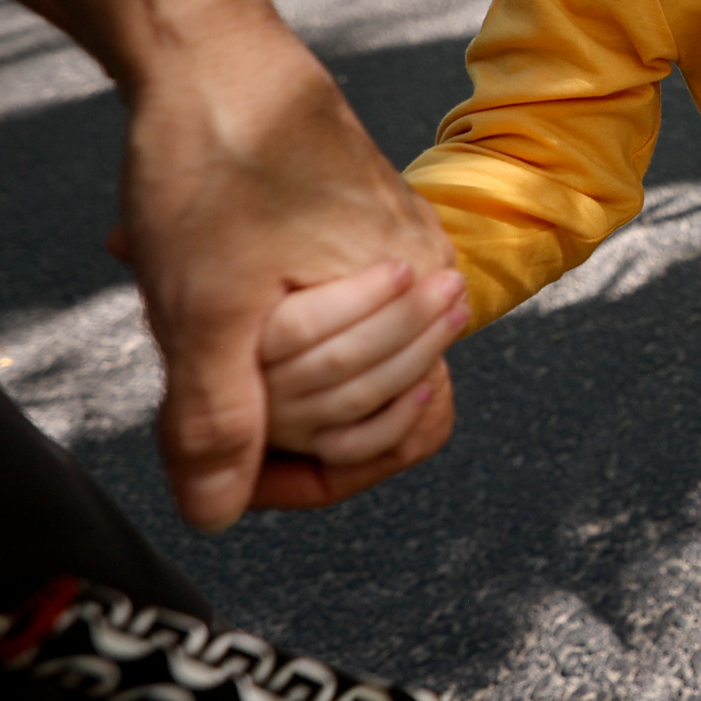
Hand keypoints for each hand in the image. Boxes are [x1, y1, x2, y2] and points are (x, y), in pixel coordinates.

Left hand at [114, 0, 461, 528]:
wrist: (211, 51)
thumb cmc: (220, 161)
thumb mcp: (203, 306)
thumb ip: (217, 418)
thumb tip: (218, 512)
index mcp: (418, 294)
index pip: (395, 436)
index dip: (307, 469)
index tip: (228, 462)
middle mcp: (425, 277)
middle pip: (363, 410)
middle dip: (273, 408)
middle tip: (198, 356)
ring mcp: (392, 254)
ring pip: (334, 367)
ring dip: (256, 364)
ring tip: (192, 317)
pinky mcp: (352, 235)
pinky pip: (318, 318)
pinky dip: (253, 327)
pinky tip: (193, 295)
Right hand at [263, 261, 467, 463]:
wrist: (283, 338)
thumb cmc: (299, 284)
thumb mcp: (292, 263)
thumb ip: (322, 257)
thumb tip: (389, 255)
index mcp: (244, 336)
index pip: (298, 325)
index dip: (358, 297)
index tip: (404, 267)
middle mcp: (259, 385)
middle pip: (340, 359)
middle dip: (407, 318)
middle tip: (451, 282)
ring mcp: (286, 422)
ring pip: (357, 397)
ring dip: (419, 354)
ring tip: (456, 313)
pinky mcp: (315, 445)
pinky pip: (357, 445)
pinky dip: (398, 417)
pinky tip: (429, 383)